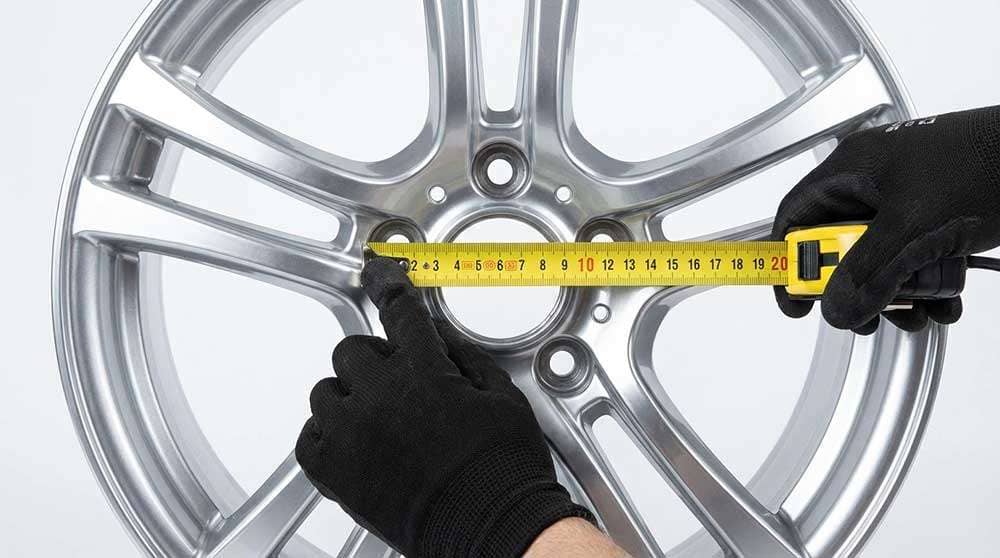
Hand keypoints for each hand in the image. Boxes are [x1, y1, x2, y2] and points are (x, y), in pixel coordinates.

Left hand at [296, 257, 594, 557]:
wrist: (493, 528)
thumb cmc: (502, 470)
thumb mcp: (504, 398)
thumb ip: (466, 357)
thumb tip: (442, 338)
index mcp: (424, 370)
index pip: (400, 312)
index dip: (391, 287)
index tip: (380, 273)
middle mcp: (381, 395)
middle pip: (352, 350)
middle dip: (375, 360)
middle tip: (399, 383)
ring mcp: (353, 433)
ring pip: (326, 392)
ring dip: (350, 398)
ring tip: (379, 420)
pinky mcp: (335, 471)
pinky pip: (309, 437)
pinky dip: (328, 436)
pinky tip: (354, 442)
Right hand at [772, 106, 999, 333]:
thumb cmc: (987, 162)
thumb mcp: (914, 226)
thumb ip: (869, 272)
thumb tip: (835, 308)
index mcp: (852, 171)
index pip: (797, 218)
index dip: (788, 262)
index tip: (796, 302)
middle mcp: (874, 184)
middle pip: (839, 248)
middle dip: (854, 289)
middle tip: (864, 315)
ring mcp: (908, 201)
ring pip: (881, 260)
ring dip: (897, 295)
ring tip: (918, 313)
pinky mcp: (939, 217)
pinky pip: (916, 261)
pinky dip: (928, 287)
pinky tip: (947, 302)